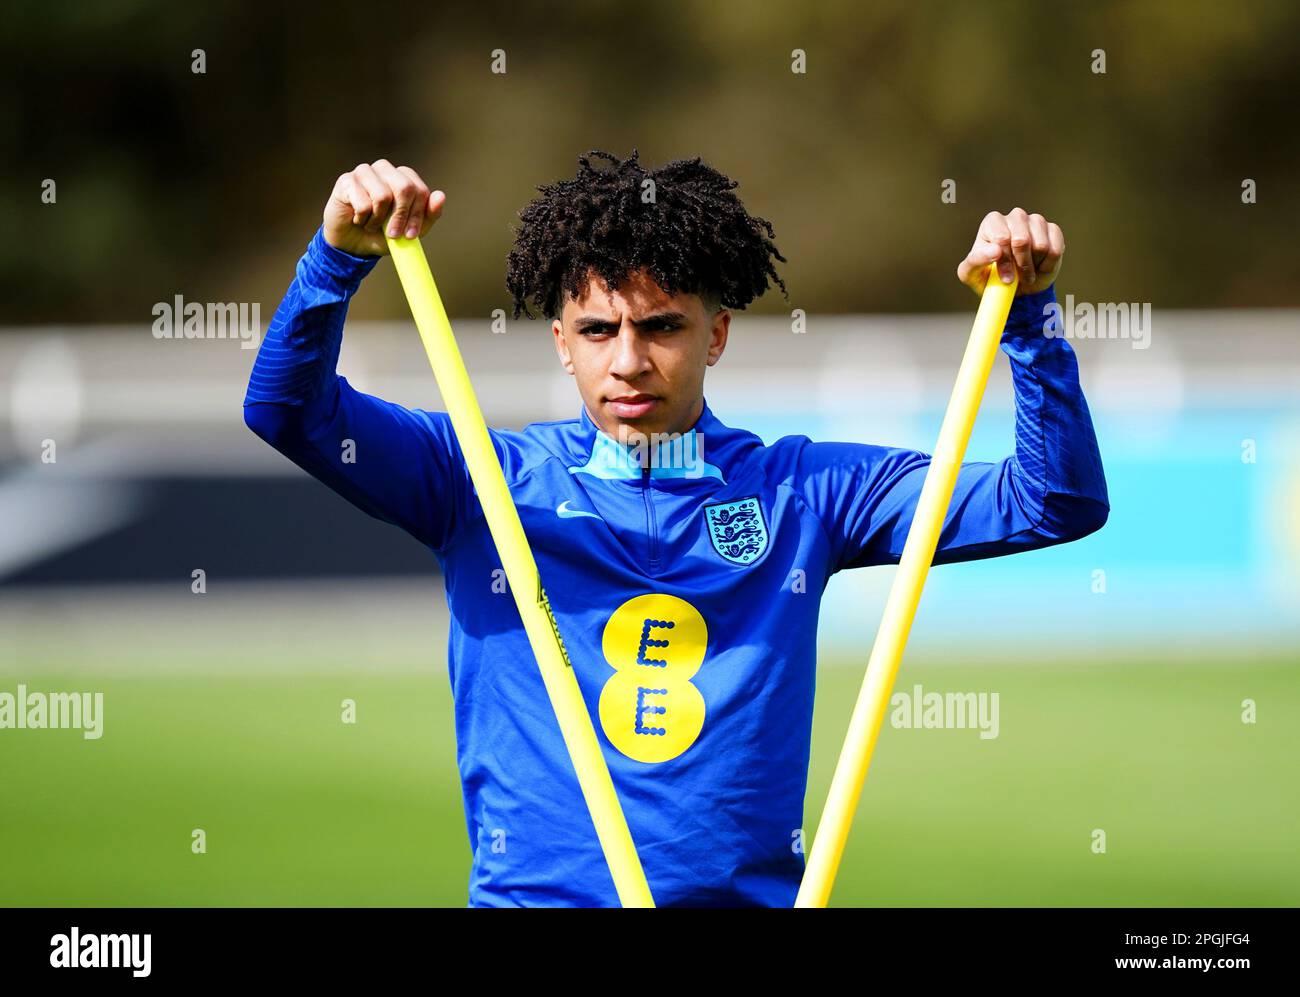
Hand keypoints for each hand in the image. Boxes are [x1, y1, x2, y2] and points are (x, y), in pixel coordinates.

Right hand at [323, 159, 444, 256]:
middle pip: (404, 187)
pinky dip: (362, 219)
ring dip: (379, 219)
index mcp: (403, 177)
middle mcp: (385, 169)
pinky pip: (363, 204)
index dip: (417, 215)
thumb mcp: (410, 230)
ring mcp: (364, 172)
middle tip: (393, 234)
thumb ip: (428, 215)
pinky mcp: (346, 181)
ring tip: (372, 223)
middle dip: (401, 216)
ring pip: (383, 195)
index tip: (411, 235)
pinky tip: (357, 219)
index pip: (419, 190)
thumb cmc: (382, 233)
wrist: (353, 243)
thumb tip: (440, 196)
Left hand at [957, 208, 1063, 296]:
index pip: (1002, 238)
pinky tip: (1039, 267)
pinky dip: (1047, 265)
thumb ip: (975, 261)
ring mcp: (1035, 221)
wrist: (1014, 286)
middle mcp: (1014, 217)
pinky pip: (1055, 250)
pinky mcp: (1053, 230)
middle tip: (1019, 278)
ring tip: (1027, 272)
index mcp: (992, 222)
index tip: (1006, 278)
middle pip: (1021, 240)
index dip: (1005, 262)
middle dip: (1021, 265)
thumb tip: (995, 250)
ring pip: (1040, 245)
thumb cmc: (988, 277)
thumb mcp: (972, 274)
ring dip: (1034, 266)